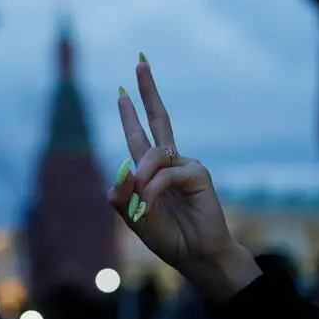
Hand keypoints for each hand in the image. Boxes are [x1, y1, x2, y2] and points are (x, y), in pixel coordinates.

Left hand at [108, 54, 260, 302]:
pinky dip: (153, 190)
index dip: (131, 114)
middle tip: (140, 62)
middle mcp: (169, 161)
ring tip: (142, 207)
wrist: (195, 255)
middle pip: (158, 119)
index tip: (122, 92)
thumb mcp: (132, 217)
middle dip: (148, 91)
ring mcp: (184, 164)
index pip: (140, 135)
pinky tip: (151, 206)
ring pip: (152, 156)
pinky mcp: (197, 172)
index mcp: (151, 170)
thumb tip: (121, 167)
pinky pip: (164, 173)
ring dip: (142, 180)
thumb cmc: (166, 236)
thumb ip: (121, 195)